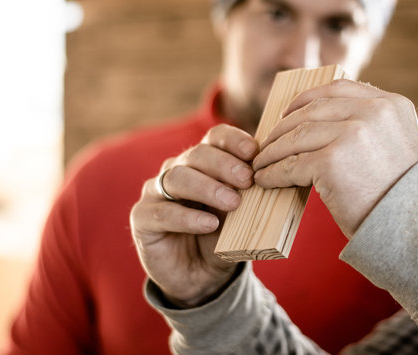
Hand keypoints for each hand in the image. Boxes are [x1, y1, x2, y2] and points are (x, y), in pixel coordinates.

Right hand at [130, 124, 258, 307]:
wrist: (202, 278)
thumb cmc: (224, 239)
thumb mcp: (244, 216)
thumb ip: (253, 196)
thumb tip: (275, 179)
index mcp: (204, 162)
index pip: (216, 138)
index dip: (234, 141)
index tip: (254, 152)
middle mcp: (177, 170)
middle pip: (197, 154)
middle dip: (224, 165)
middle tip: (247, 180)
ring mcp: (156, 193)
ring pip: (177, 178)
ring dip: (208, 188)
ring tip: (232, 203)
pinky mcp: (142, 219)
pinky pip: (162, 212)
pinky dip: (187, 217)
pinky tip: (209, 224)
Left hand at [253, 80, 417, 238]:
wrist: (413, 227)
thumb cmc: (401, 194)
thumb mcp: (397, 145)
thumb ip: (371, 124)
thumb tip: (323, 119)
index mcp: (391, 104)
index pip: (337, 88)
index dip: (306, 99)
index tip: (287, 112)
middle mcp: (373, 112)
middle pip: (312, 111)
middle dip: (283, 127)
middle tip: (267, 142)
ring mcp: (352, 134)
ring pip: (297, 136)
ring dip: (273, 151)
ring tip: (261, 164)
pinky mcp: (332, 161)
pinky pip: (291, 164)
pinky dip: (273, 172)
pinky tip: (266, 180)